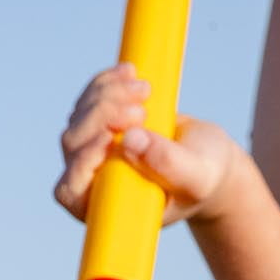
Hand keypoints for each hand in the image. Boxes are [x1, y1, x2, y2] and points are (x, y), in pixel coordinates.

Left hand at [56, 63, 244, 225]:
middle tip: (141, 110)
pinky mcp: (100, 124)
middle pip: (73, 145)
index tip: (109, 140)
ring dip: (107, 95)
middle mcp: (95, 180)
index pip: (71, 192)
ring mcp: (94, 150)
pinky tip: (129, 72)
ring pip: (79, 116)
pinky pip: (89, 98)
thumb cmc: (204, 178)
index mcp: (111, 207)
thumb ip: (169, 165)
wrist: (208, 158)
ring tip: (145, 89)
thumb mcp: (198, 176)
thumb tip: (129, 141)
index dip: (80, 164)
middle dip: (101, 117)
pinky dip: (106, 81)